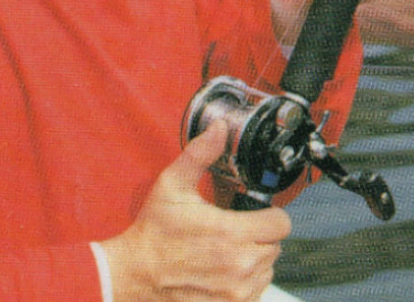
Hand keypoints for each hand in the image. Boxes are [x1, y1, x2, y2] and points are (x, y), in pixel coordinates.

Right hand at [101, 121, 290, 301]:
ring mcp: (236, 291)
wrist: (132, 275)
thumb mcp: (173, 186)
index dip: (269, 215)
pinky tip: (223, 272)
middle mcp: (240, 265)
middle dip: (260, 236)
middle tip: (235, 232)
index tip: (253, 214)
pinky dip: (245, 283)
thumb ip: (200, 154)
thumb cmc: (154, 232)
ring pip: (267, 269)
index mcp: (231, 233)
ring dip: (254, 260)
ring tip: (227, 252)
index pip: (281, 223)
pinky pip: (255, 292)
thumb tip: (219, 128)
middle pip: (275, 245)